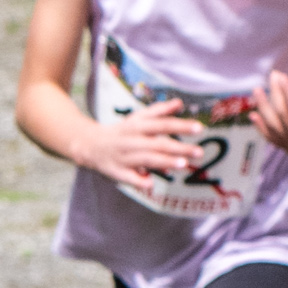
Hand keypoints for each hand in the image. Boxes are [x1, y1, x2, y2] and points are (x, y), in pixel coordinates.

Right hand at [75, 98, 202, 192]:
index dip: (180, 126)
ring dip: (164, 161)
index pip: (161, 124)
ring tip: (183, 164)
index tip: (199, 128)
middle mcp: (131, 140)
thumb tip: (179, 103)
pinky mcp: (116, 171)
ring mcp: (123, 156)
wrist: (88, 145)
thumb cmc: (120, 132)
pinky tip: (151, 184)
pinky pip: (128, 177)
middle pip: (157, 143)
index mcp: (136, 126)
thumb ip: (158, 111)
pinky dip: (138, 181)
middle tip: (199, 152)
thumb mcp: (136, 118)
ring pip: (145, 159)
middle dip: (178, 147)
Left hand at [249, 69, 287, 168]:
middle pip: (282, 114)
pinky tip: (252, 115)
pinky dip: (261, 128)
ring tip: (257, 90)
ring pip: (273, 126)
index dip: (286, 91)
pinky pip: (272, 139)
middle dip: (276, 93)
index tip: (280, 76)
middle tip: (273, 74)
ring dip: (263, 108)